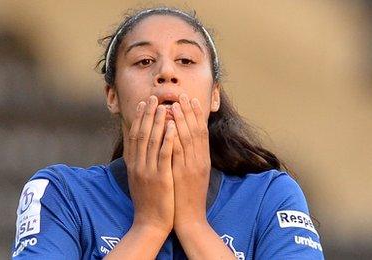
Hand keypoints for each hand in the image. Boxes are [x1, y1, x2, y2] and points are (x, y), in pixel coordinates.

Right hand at [122, 95, 176, 233]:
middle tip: (152, 98)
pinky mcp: (160, 178)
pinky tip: (173, 127)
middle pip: (141, 134)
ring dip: (158, 122)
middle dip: (147, 114)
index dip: (138, 118)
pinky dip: (167, 139)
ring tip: (164, 106)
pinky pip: (163, 155)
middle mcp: (137, 165)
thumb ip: (139, 162)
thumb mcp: (139, 179)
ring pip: (151, 141)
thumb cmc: (148, 202)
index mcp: (132, 165)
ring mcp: (148, 172)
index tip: (142, 104)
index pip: (133, 136)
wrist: (150, 224)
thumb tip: (139, 147)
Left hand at [170, 94, 211, 229]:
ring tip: (174, 104)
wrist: (190, 220)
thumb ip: (191, 158)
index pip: (201, 132)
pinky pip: (178, 152)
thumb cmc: (188, 198)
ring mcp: (191, 167)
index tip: (190, 99)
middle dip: (188, 111)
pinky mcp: (181, 174)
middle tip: (182, 94)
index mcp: (203, 160)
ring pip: (187, 138)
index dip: (196, 114)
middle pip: (196, 130)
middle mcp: (199, 161)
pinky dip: (174, 137)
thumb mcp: (193, 175)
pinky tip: (168, 125)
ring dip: (180, 120)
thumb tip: (184, 142)